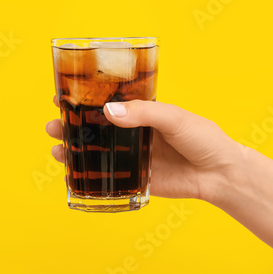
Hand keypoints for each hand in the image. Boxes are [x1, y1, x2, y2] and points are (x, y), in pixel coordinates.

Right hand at [46, 97, 243, 203]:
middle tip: (52, 124)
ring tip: (56, 148)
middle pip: (95, 126)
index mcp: (141, 112)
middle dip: (70, 125)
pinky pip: (108, 175)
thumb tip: (108, 112)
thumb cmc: (203, 138)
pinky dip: (88, 174)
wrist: (219, 174)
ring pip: (97, 150)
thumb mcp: (174, 118)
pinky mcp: (136, 177)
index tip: (61, 96)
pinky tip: (71, 172)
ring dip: (74, 148)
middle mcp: (133, 132)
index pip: (106, 102)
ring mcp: (132, 155)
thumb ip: (143, 114)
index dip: (83, 99)